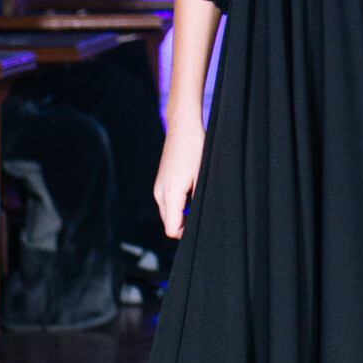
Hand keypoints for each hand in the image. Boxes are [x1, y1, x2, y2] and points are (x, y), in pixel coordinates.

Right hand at [154, 115, 204, 239]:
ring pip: (168, 214)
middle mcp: (160, 193)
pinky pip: (168, 203)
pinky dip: (178, 207)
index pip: (172, 229)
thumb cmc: (196, 149)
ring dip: (181, 216)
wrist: (183, 127)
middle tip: (204, 220)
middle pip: (169, 224)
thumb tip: (201, 220)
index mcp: (170, 195)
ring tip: (200, 207)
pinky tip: (193, 197)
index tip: (202, 229)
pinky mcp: (161, 182)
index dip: (186, 235)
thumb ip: (199, 202)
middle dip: (184, 227)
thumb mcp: (203, 177)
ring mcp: (158, 188)